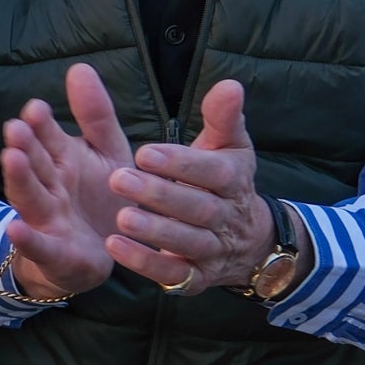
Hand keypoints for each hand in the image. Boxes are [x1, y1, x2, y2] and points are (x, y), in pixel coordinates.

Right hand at [0, 63, 133, 298]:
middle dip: (25, 146)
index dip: (42, 124)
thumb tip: (79, 67)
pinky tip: (14, 228)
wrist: (101, 253)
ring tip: (10, 160)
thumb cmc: (101, 197)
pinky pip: (39, 245)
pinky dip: (26, 238)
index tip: (36, 108)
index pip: (48, 137)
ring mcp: (48, 219)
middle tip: (16, 128)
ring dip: (19, 180)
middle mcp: (51, 186)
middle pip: (35, 163)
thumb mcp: (107, 153)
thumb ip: (96, 115)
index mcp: (63, 159)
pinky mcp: (54, 252)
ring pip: (30, 196)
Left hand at [102, 80, 279, 295]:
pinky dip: (146, 263)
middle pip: (197, 209)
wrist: (248, 241)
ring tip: (120, 218)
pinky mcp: (197, 279)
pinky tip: (116, 248)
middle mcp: (227, 218)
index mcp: (234, 181)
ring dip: (153, 232)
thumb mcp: (228, 148)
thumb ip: (222, 118)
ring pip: (186, 243)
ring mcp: (213, 251)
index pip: (213, 173)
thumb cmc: (224, 183)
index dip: (181, 164)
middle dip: (158, 195)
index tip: (144, 152)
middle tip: (118, 180)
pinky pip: (173, 275)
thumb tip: (230, 85)